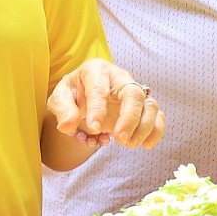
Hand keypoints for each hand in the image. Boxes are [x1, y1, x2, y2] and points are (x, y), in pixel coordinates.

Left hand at [47, 59, 165, 149]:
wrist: (84, 94)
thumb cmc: (73, 93)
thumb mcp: (60, 98)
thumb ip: (62, 110)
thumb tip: (67, 126)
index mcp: (96, 71)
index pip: (99, 88)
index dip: (98, 108)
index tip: (94, 128)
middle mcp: (119, 78)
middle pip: (133, 94)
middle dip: (129, 118)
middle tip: (120, 139)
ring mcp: (134, 91)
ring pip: (149, 105)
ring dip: (144, 127)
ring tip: (129, 144)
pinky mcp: (143, 105)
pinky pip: (157, 115)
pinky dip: (156, 130)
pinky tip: (147, 144)